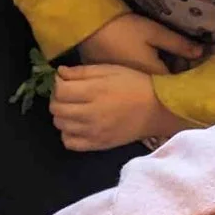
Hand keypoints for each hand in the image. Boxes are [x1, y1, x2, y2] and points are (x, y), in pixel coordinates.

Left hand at [51, 63, 181, 152]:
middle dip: (57, 99)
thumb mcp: (110, 69)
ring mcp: (93, 132)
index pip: (59, 91)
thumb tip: (59, 73)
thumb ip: (83, 72)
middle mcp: (90, 113)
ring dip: (62, 116)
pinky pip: (70, 143)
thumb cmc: (135, 84)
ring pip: (60, 125)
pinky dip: (68, 134)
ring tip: (74, 109)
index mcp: (94, 91)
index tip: (66, 82)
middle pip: (56, 109)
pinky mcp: (98, 144)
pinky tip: (77, 126)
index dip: (58, 84)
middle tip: (69, 95)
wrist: (158, 108)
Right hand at [73, 13, 199, 75]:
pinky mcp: (116, 81)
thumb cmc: (125, 29)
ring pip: (149, 83)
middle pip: (164, 84)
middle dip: (173, 73)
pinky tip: (142, 60)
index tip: (192, 60)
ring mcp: (127, 85)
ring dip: (157, 74)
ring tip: (161, 58)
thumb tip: (202, 53)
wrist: (90, 29)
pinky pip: (136, 81)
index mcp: (154, 76)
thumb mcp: (155, 33)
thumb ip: (179, 44)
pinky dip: (142, 73)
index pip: (178, 81)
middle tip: (180, 57)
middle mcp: (141, 86)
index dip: (186, 71)